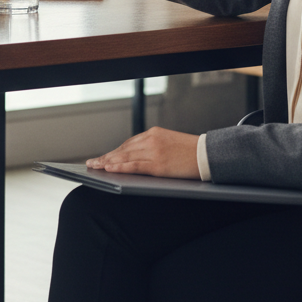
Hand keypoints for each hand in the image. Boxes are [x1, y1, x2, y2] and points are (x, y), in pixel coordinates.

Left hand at [86, 127, 200, 179]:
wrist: (208, 155)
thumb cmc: (191, 152)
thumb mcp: (170, 143)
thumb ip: (154, 146)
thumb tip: (138, 156)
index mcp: (154, 133)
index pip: (128, 143)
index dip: (114, 152)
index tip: (103, 157)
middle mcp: (151, 139)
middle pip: (123, 149)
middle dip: (107, 157)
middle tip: (93, 163)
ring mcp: (153, 151)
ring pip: (125, 157)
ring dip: (108, 162)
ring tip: (96, 167)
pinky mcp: (157, 164)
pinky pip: (134, 165)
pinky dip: (119, 167)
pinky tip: (109, 169)